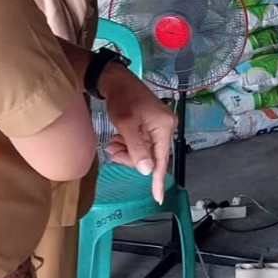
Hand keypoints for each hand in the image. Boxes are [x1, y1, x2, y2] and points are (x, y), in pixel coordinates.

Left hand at [96, 64, 176, 203]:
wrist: (115, 80)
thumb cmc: (122, 99)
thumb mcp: (126, 125)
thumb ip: (137, 148)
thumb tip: (148, 171)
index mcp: (164, 127)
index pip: (162, 159)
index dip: (158, 180)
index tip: (157, 198)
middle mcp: (166, 126)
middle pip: (151, 155)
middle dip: (132, 158)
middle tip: (113, 152)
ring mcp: (158, 125)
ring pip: (144, 150)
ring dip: (127, 151)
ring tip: (111, 143)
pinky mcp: (150, 123)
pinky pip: (141, 142)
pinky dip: (128, 144)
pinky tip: (117, 139)